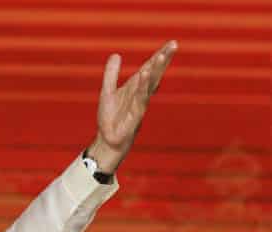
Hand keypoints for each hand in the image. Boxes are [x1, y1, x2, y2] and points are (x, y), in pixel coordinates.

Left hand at [89, 40, 177, 172]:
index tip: (172, 43)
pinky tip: (145, 74)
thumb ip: (111, 74)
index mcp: (136, 87)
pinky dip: (143, 86)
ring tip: (161, 55)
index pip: (150, 68)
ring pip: (151, 84)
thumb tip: (116, 55)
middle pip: (155, 73)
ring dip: (156, 70)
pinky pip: (140, 97)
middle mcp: (141, 93)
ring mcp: (140, 103)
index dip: (160, 56)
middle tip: (174, 44)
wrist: (108, 139)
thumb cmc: (111, 117)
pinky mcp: (135, 114)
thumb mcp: (107, 91)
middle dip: (163, 59)